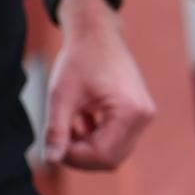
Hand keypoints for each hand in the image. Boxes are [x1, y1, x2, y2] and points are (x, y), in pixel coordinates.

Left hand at [43, 0, 154, 170]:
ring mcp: (143, 115)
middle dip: (81, 156)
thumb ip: (56, 130)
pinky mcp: (137, 113)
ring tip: (67, 129)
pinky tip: (78, 123)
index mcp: (130, 111)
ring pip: (113, 151)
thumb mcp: (61, 96)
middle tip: (58, 141)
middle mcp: (143, 116)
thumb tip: (51, 161)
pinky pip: (117, 139)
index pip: (102, 155)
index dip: (74, 158)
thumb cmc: (79, 59)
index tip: (53, 147)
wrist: (96, 33)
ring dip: (87, 148)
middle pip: (110, 158)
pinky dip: (95, 138)